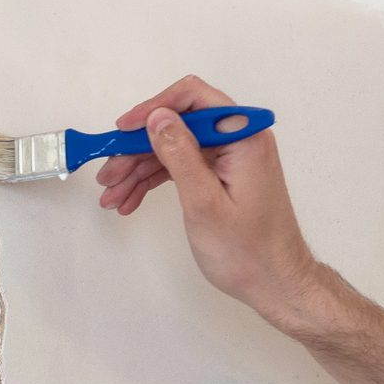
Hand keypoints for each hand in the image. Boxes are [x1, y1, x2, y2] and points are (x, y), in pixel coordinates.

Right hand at [96, 75, 324, 323]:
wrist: (276, 284)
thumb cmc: (248, 251)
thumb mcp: (204, 203)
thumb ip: (180, 155)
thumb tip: (157, 117)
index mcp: (243, 137)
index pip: (193, 98)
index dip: (153, 109)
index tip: (122, 131)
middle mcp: (238, 140)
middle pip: (177, 126)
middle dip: (137, 149)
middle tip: (108, 175)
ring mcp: (230, 158)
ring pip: (174, 149)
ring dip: (139, 170)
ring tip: (112, 196)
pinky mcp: (222, 176)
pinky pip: (182, 168)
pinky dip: (154, 182)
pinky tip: (130, 200)